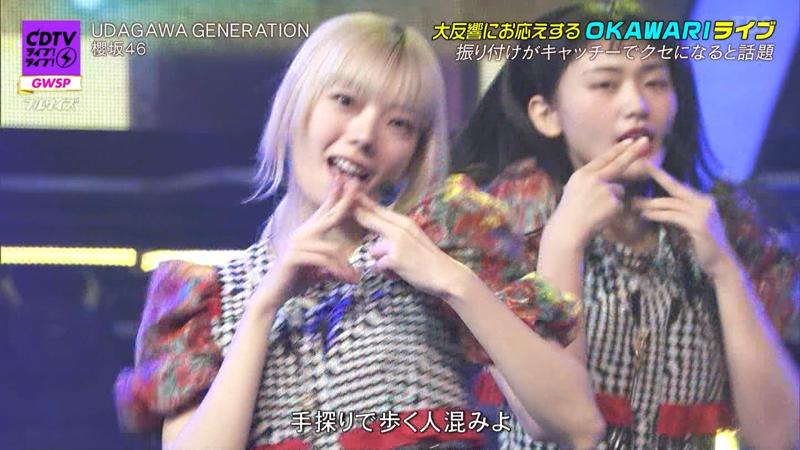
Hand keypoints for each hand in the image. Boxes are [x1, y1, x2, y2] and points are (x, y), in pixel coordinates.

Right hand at [249, 177, 361, 315]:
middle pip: (329, 215)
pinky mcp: (294, 256)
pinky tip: (347, 280)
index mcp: (307, 232)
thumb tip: (354, 271)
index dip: (335, 193)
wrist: (272, 295)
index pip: (325, 209)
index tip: (346, 177)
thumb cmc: (295, 281)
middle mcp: (301, 233)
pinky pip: (323, 261)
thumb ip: (333, 266)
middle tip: (357, 183)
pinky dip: (338, 272)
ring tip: (356, 279)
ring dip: (345, 267)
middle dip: (345, 199)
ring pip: (331, 249)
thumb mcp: (319, 271)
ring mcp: (296, 243)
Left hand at [352, 192, 470, 299]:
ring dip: (380, 260)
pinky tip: (398, 273)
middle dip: (356, 213)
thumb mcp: (414, 239)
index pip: (379, 209)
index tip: (348, 191)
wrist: (447, 275)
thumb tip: (379, 235)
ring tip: (396, 265)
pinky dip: (385, 272)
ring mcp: (397, 243)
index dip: (362, 200)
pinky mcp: (395, 259)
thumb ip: (397, 233)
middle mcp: (400, 229)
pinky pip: (378, 266)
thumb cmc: (429, 259)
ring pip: (373, 250)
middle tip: (343, 205)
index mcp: (405, 222)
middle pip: (371, 218)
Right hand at [548, 136, 649, 246]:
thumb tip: (611, 176)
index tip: (629, 140)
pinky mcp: (613, 202)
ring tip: (595, 210)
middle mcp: (593, 178)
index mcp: (582, 174)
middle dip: (633, 152)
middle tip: (645, 140)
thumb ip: (591, 179)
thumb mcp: (575, 189)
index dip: (617, 150)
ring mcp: (604, 190)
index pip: (603, 158)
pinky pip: (619, 204)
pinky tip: (600, 216)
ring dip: (612, 199)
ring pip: (618, 190)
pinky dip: (613, 210)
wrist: (568, 229)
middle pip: (618, 164)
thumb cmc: (570, 212)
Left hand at [634, 163, 737, 278]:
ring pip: (671, 203)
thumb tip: (662, 205)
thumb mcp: (693, 225)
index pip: (680, 186)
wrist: (721, 263)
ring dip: (651, 203)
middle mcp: (705, 203)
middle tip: (640, 168)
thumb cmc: (705, 246)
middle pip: (676, 188)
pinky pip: (672, 216)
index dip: (665, 176)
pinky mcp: (698, 225)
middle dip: (658, 176)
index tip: (650, 165)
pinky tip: (646, 214)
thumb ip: (682, 213)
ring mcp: (703, 213)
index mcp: (704, 201)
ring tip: (635, 203)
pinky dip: (658, 214)